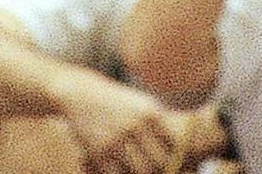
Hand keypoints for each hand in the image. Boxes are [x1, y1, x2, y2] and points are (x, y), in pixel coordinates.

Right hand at [61, 73, 186, 173]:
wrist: (81, 95)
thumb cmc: (118, 100)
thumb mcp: (141, 103)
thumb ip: (159, 122)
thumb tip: (180, 146)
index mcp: (149, 113)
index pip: (172, 146)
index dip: (175, 158)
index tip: (174, 161)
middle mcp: (134, 126)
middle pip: (157, 163)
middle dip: (159, 170)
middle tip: (157, 169)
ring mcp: (115, 140)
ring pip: (138, 171)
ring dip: (140, 172)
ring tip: (140, 168)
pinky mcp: (98, 152)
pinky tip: (122, 169)